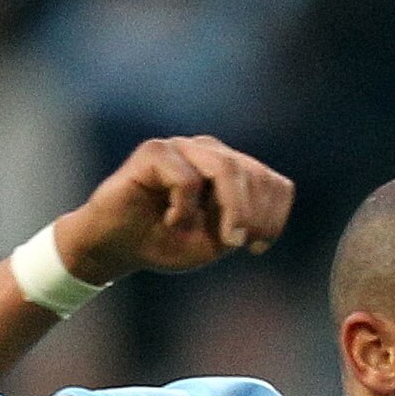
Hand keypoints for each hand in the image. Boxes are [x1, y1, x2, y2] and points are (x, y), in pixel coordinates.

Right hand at [60, 136, 294, 284]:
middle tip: (239, 245)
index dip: (274, 216)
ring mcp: (182, 148)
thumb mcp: (219, 239)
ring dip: (232, 209)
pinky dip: (185, 208)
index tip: (258, 247)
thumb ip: (246, 221)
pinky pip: (186, 178)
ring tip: (223, 238)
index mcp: (232, 171)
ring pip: (226, 168)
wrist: (120, 246)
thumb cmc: (170, 241)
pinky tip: (172, 221)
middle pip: (254, 174)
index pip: (274, 183)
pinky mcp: (153, 152)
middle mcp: (210, 152)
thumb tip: (263, 210)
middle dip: (254, 215)